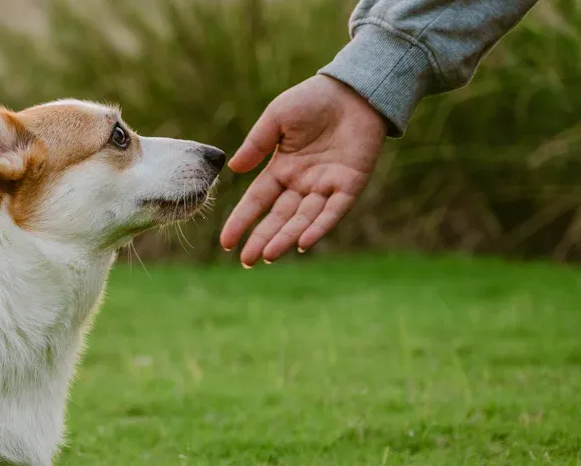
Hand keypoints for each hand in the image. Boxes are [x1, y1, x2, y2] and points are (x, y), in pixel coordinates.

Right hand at [221, 75, 386, 266]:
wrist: (355, 89)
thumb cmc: (313, 99)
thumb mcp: (276, 117)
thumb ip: (256, 143)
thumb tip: (233, 170)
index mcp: (282, 169)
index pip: (258, 201)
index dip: (241, 221)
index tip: (226, 242)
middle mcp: (302, 183)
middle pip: (278, 217)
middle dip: (262, 239)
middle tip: (246, 261)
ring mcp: (326, 186)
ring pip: (303, 219)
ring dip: (285, 238)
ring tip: (267, 255)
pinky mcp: (350, 184)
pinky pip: (333, 211)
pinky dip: (318, 227)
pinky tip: (302, 242)